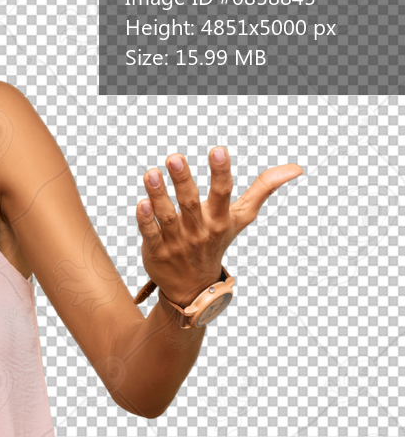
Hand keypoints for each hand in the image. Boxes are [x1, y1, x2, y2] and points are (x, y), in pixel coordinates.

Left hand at [136, 147, 302, 307]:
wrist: (193, 287)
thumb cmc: (216, 241)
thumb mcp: (241, 218)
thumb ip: (263, 190)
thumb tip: (296, 168)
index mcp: (219, 220)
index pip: (222, 193)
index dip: (220, 171)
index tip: (218, 149)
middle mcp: (198, 231)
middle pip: (190, 202)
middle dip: (183, 179)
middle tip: (174, 157)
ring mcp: (176, 242)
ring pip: (166, 216)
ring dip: (158, 195)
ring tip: (152, 173)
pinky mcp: (156, 251)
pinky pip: (150, 234)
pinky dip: (145, 220)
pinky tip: (141, 203)